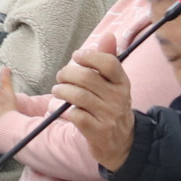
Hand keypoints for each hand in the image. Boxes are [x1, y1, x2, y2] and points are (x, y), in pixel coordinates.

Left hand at [51, 49, 136, 169]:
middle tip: (61, 76)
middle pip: (87, 78)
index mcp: (122, 83)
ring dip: (62, 91)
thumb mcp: (115, 85)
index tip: (76, 57)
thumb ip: (108, 59)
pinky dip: (65, 110)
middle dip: (67, 73)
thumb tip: (108, 35)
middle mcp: (118, 98)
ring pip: (78, 96)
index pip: (108, 63)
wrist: (122, 144)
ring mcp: (108, 116)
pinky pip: (75, 115)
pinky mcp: (97, 132)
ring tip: (58, 90)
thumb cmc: (112, 108)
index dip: (89, 57)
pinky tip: (64, 109)